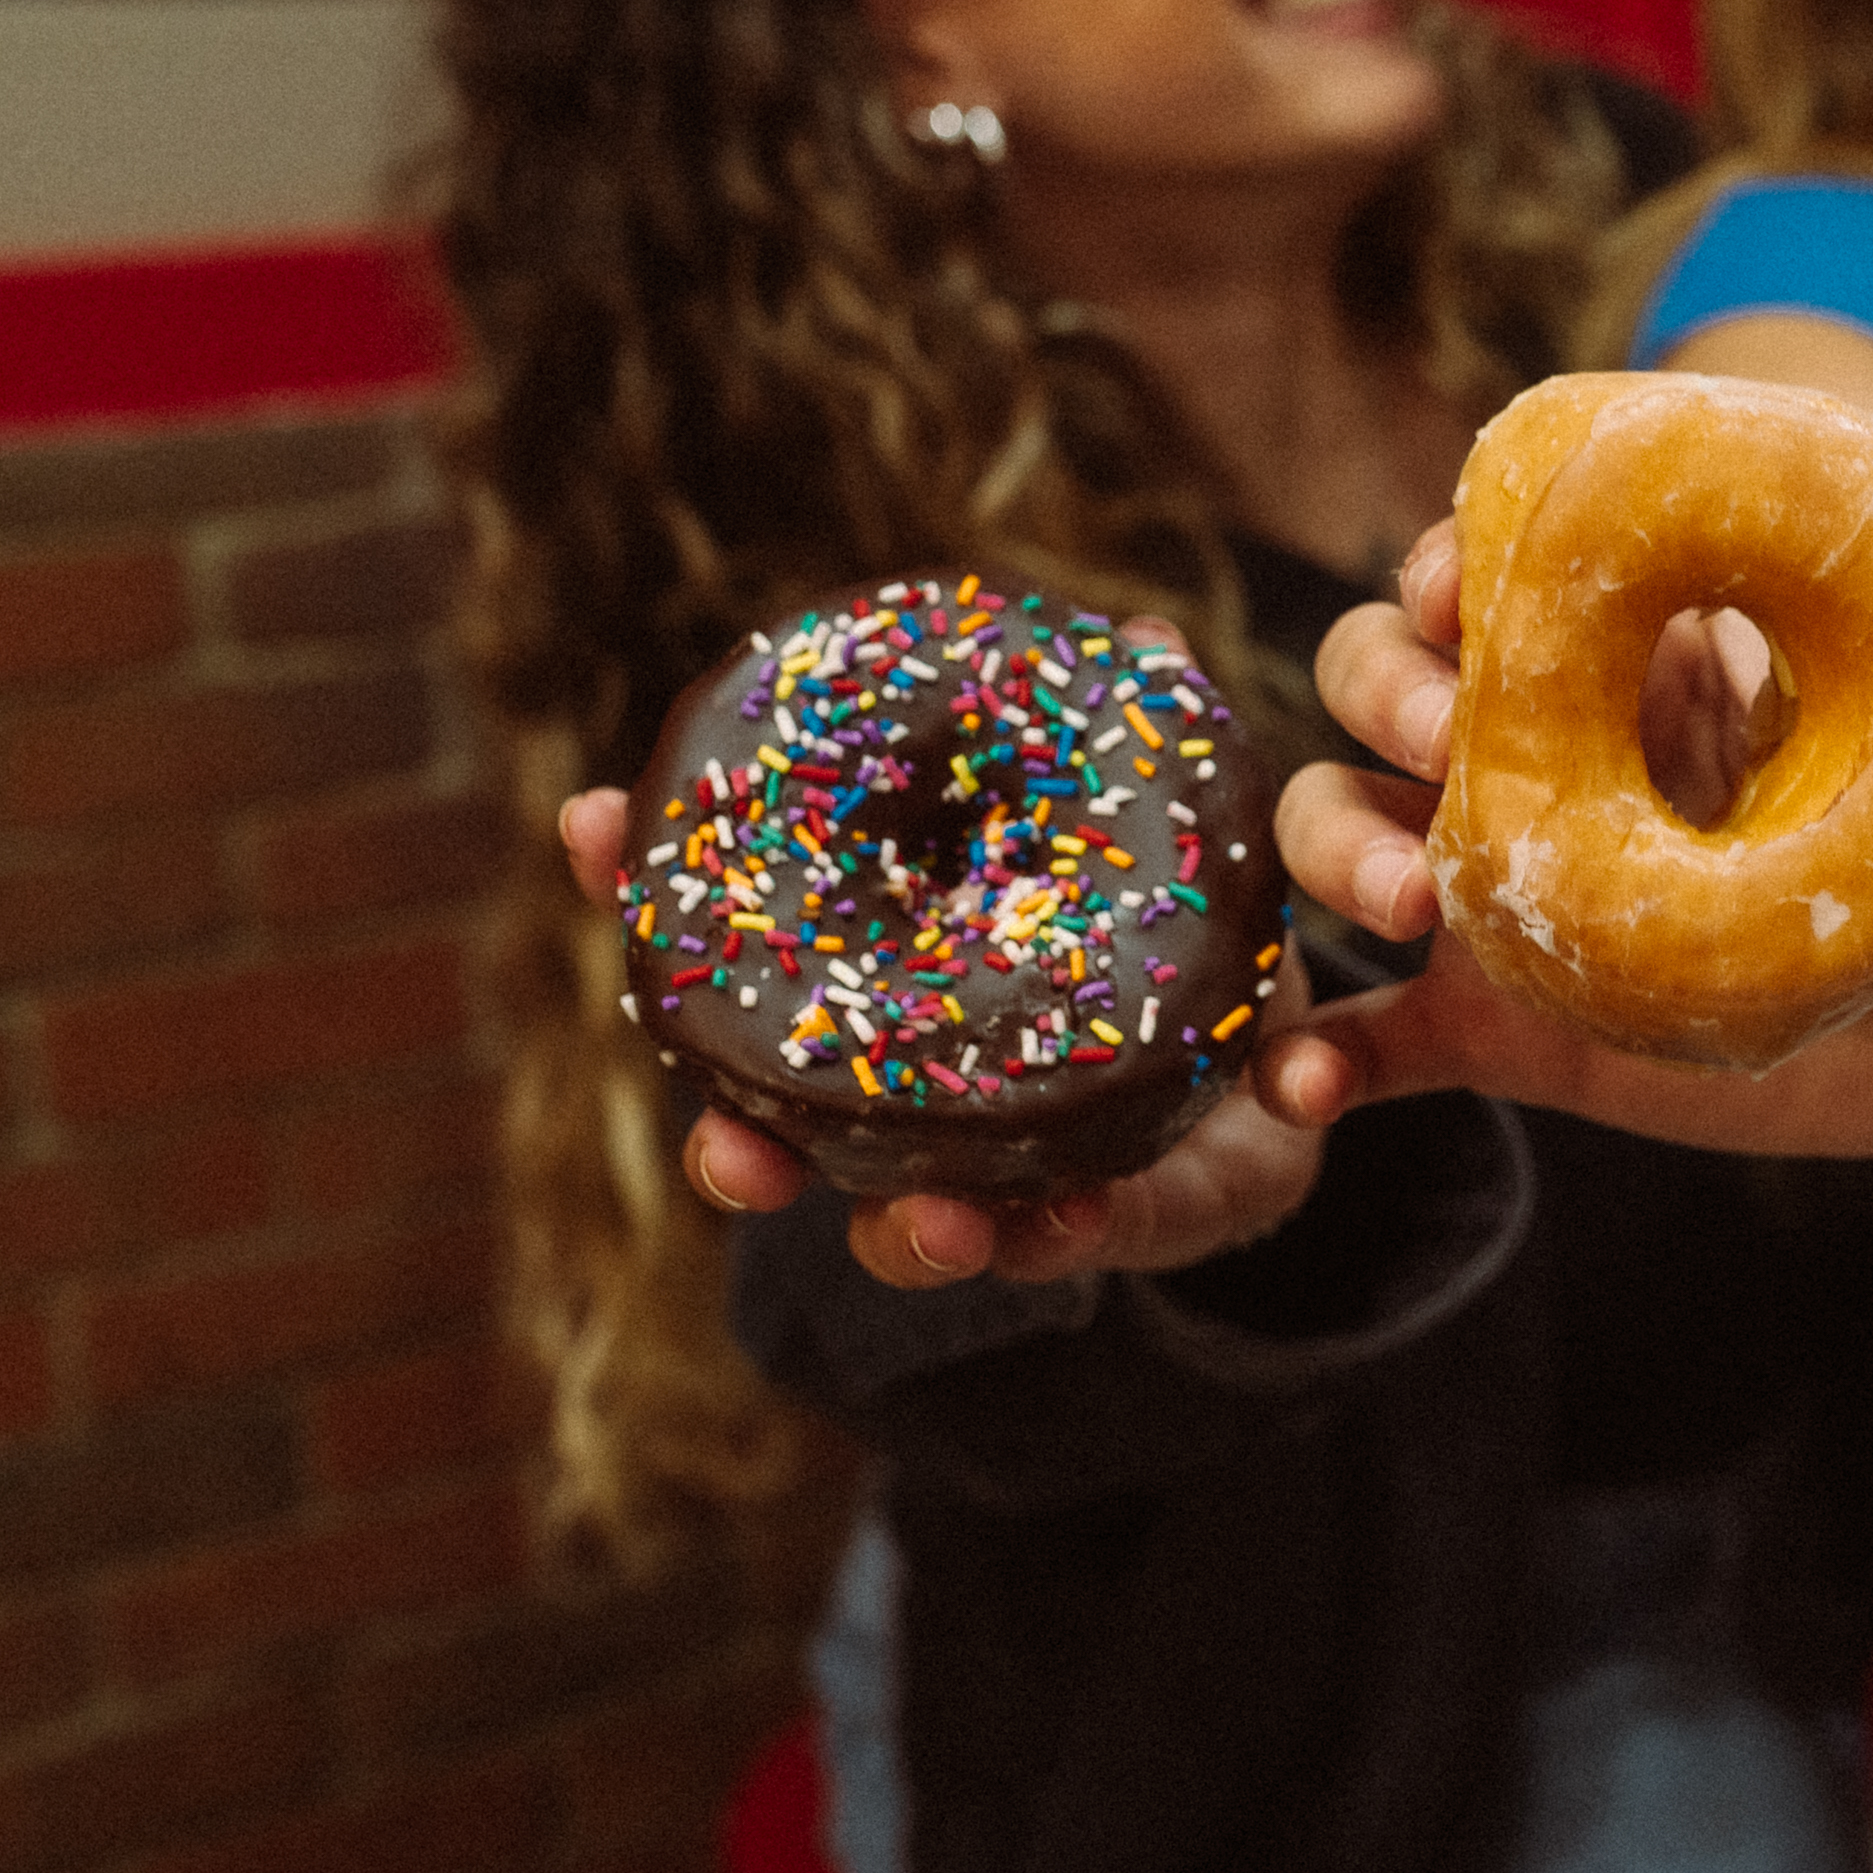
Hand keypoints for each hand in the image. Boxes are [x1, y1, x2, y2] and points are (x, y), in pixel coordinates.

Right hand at [557, 788, 1329, 1286]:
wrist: (1288, 1076)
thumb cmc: (1166, 933)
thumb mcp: (1144, 832)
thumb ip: (1128, 757)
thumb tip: (1142, 637)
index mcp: (882, 995)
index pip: (740, 945)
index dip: (646, 882)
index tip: (584, 821)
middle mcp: (914, 1110)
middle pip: (784, 1139)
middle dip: (737, 1150)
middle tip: (727, 1150)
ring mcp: (1008, 1181)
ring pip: (918, 1232)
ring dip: (909, 1234)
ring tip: (924, 1220)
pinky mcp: (1128, 1216)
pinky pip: (1090, 1235)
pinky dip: (1069, 1234)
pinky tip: (1065, 1223)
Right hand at [1261, 525, 1872, 1153]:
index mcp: (1628, 664)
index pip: (1491, 575)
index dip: (1443, 562)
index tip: (1456, 586)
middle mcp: (1530, 758)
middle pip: (1374, 675)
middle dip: (1383, 688)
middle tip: (1448, 738)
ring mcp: (1495, 891)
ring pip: (1338, 825)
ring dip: (1336, 845)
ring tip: (1406, 901)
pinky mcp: (1494, 1026)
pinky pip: (1368, 1035)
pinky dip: (1311, 1056)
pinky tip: (1295, 1085)